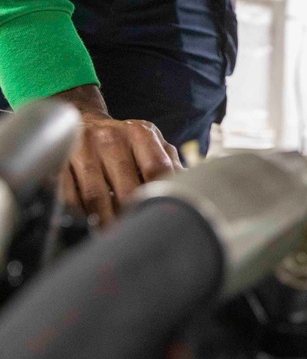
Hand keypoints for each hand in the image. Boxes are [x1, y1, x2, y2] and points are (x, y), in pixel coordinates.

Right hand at [57, 85, 180, 223]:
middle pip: (126, 188)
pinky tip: (88, 222)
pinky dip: (80, 214)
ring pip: (96, 196)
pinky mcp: (61, 161)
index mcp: (141, 133)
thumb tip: (192, 189)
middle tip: (136, 236)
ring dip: (105, 221)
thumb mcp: (151, 143)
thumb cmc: (125, 141)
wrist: (84, 121)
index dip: (159, 197)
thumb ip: (171, 164)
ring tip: (112, 236)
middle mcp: (111, 137)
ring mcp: (84, 148)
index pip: (156, 169)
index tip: (160, 218)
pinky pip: (69, 196)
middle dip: (132, 217)